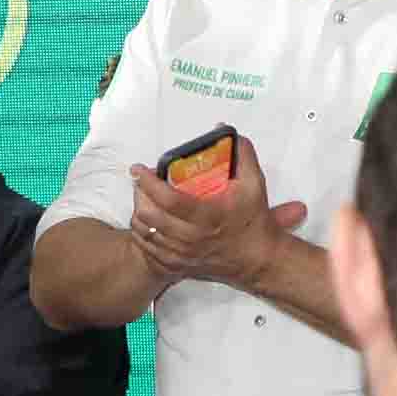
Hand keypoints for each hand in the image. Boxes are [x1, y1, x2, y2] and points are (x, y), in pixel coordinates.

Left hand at [124, 134, 307, 291]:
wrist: (257, 258)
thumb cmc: (254, 222)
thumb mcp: (254, 184)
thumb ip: (242, 154)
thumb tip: (224, 130)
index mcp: (207, 217)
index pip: (168, 199)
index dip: (148, 182)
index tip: (139, 169)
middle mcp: (191, 238)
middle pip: (148, 215)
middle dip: (139, 194)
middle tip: (141, 181)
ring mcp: (182, 254)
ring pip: (144, 232)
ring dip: (138, 211)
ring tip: (143, 197)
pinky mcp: (177, 264)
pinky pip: (147, 248)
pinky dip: (142, 233)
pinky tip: (147, 221)